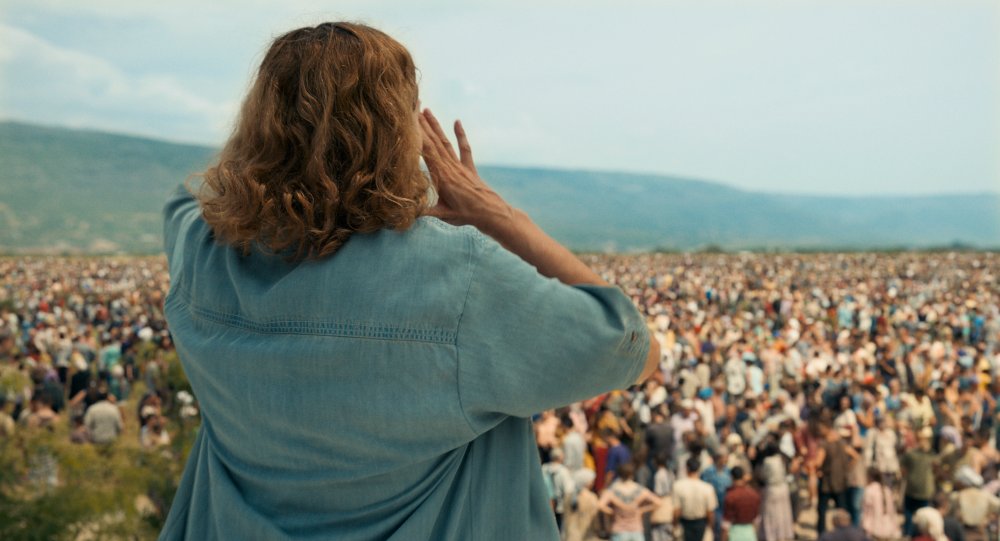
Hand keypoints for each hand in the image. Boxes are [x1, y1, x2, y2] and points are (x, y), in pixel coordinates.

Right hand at [418, 108, 514, 238]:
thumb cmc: (465, 215)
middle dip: (422, 123)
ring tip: (426, 110)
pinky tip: (457, 121)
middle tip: (413, 107)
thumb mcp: (442, 215)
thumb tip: (406, 211)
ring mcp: (459, 166)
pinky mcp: (468, 168)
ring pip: (444, 142)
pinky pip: (464, 148)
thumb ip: (424, 211)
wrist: (490, 213)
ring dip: (435, 125)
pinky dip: (460, 135)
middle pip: (433, 141)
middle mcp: (449, 166)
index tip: (408, 120)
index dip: (416, 134)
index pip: (425, 150)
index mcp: (441, 176)